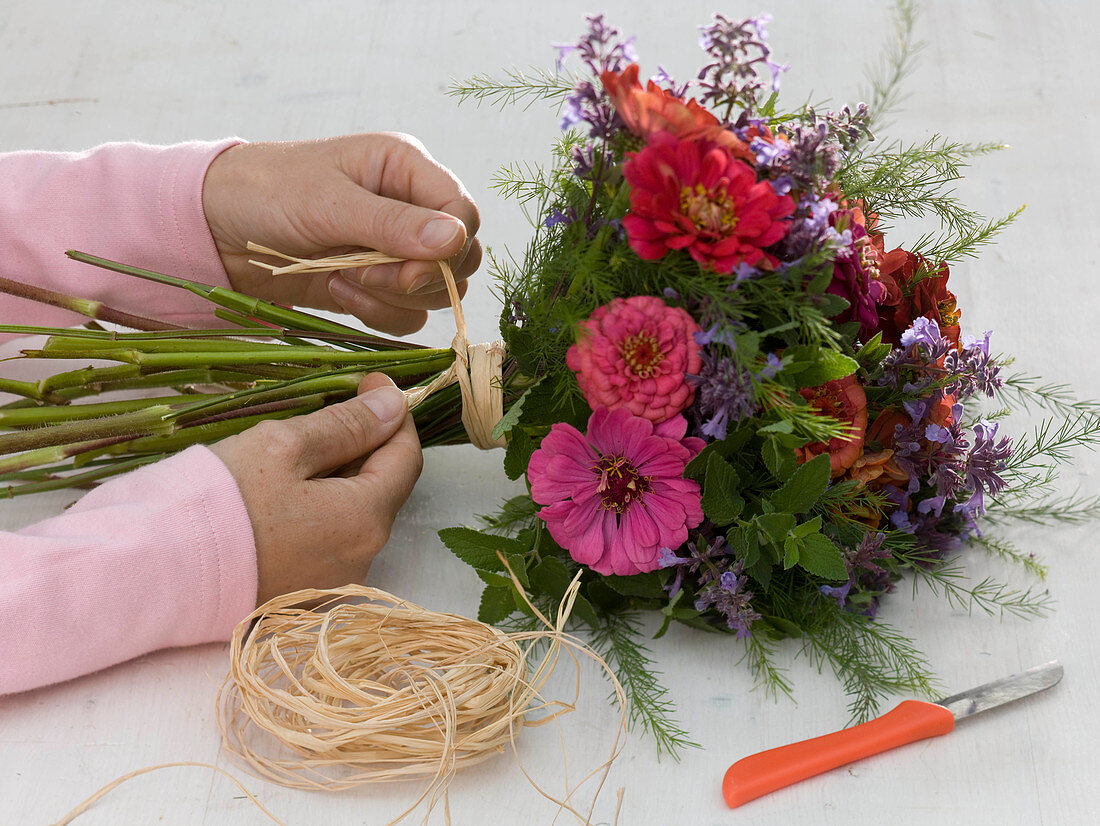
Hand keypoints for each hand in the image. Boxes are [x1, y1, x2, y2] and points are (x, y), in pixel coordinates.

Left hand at [202, 134, 481, 335]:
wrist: (213, 228)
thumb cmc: (265, 192)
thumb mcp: (329, 203)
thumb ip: (393, 224)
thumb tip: (455, 239)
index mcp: (406, 169)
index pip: (464, 214)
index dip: (448, 249)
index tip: (407, 270)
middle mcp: (409, 207)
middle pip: (461, 258)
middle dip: (419, 278)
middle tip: (365, 274)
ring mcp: (395, 249)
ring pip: (437, 292)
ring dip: (393, 297)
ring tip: (342, 278)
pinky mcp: (377, 284)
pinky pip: (407, 313)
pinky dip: (378, 313)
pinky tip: (337, 291)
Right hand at [209, 373, 421, 603]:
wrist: (153, 574)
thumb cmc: (217, 503)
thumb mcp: (283, 447)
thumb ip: (346, 426)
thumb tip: (394, 405)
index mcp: (365, 520)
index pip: (406, 458)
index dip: (394, 415)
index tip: (370, 383)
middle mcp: (361, 559)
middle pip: (382, 487)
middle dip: (366, 442)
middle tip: (334, 404)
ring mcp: (331, 582)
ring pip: (354, 513)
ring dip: (341, 475)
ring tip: (302, 445)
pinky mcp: (302, 593)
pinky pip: (328, 539)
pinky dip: (320, 507)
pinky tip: (286, 487)